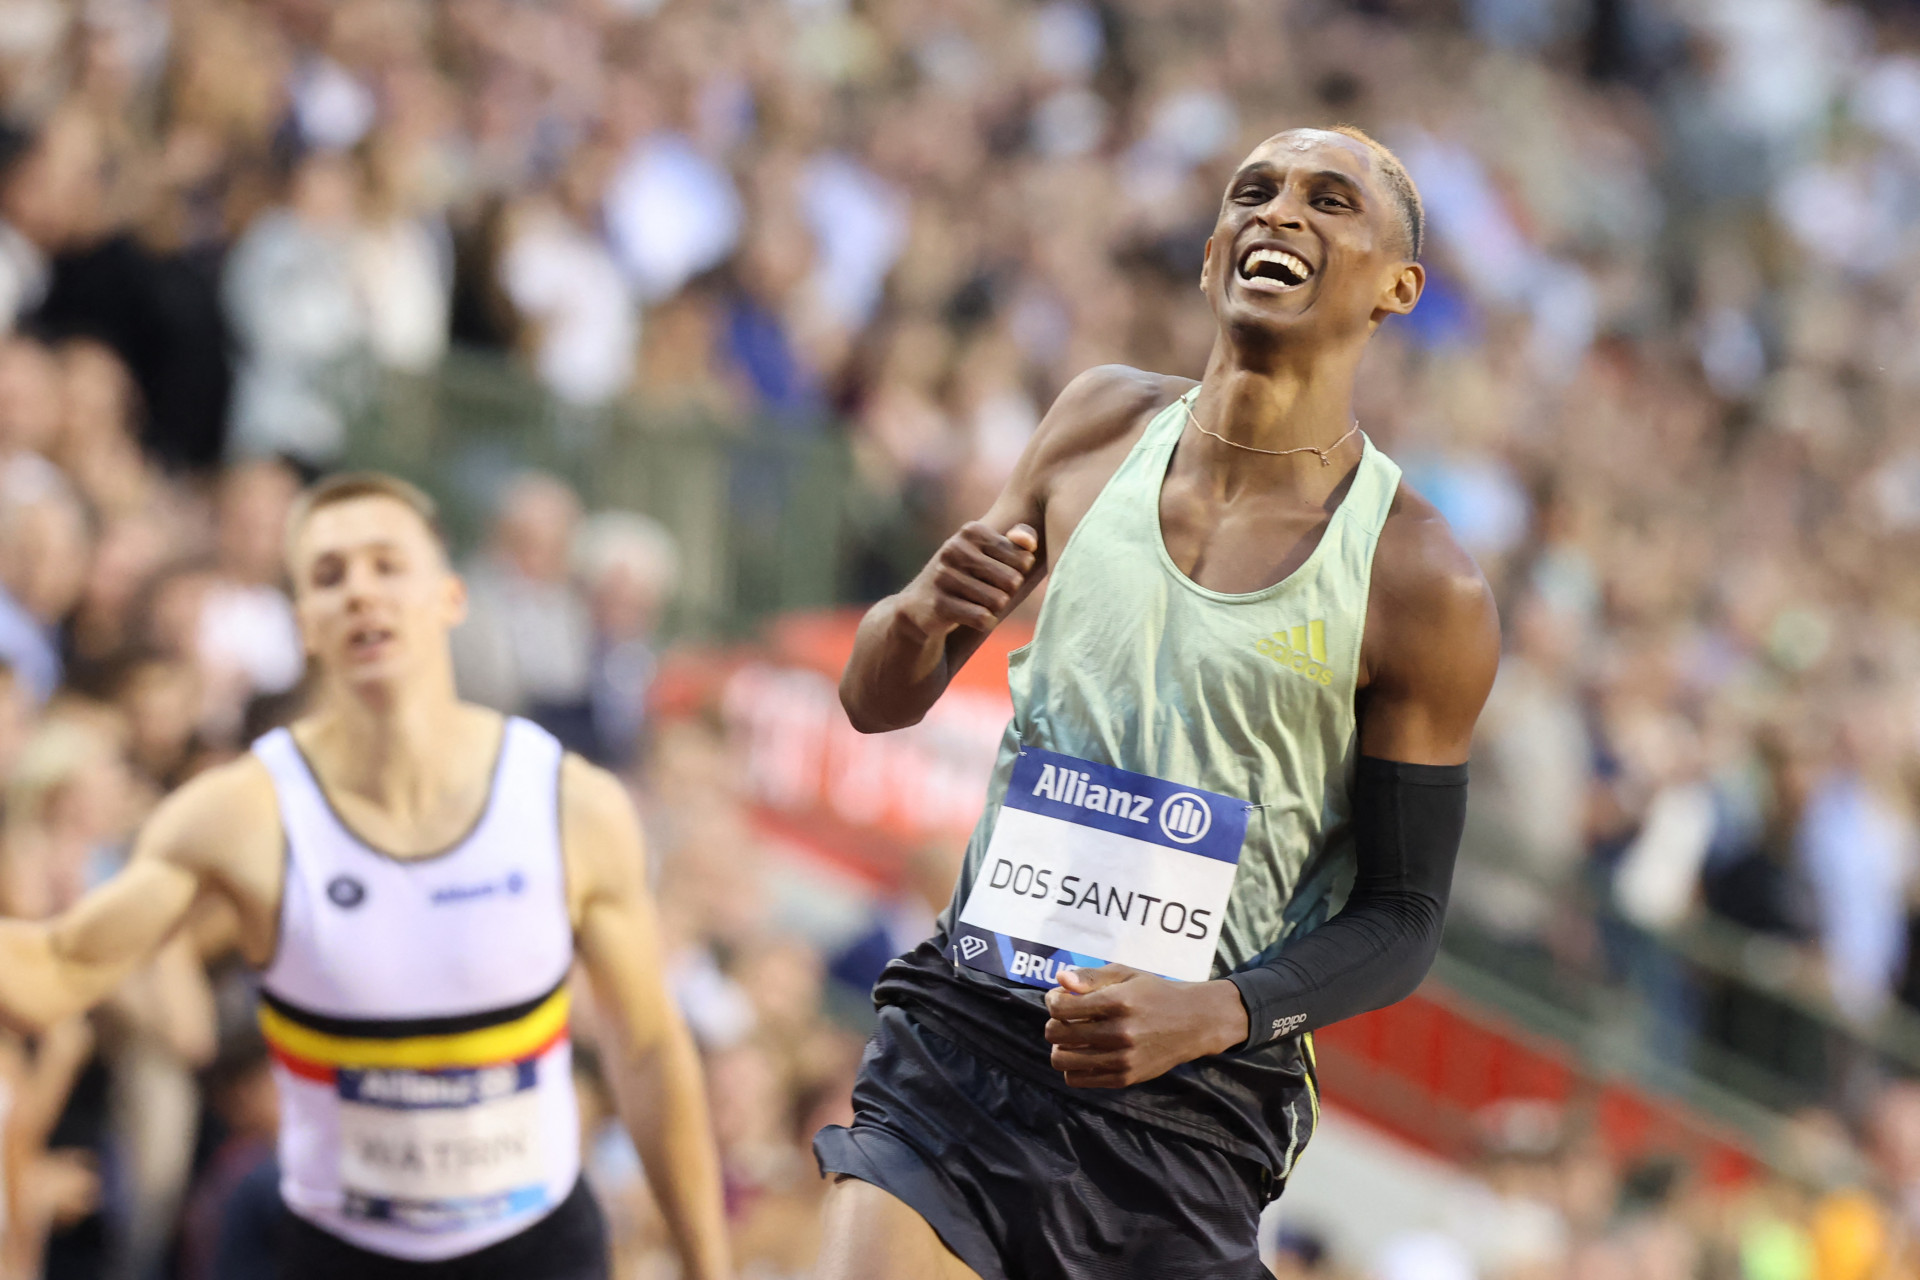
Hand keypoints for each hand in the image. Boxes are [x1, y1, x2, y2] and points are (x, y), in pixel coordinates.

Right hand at [899, 522, 1038, 639]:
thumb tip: (1029, 544)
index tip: (998, 574)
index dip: (1017, 574)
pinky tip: (972, 616)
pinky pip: (982, 618)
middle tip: (988, 591)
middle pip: (1013, 581)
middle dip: (1007, 593)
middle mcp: (955, 548)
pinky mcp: (939, 604)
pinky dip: (984, 622)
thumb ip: (1017, 543)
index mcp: (971, 531)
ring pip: (999, 601)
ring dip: (994, 608)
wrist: (920, 604)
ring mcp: (944, 576)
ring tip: (977, 603)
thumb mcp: (988, 553)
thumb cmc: (966, 575)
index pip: (1023, 559)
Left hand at [1043, 964, 1249, 1087]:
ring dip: (1060, 1047)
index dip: (1053, 1001)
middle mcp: (1119, 1032)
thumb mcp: (1126, 974)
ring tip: (1072, 1038)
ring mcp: (1122, 1059)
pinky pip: (1078, 1080)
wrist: (1193, 1022)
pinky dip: (1073, 1067)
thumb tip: (1060, 980)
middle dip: (1054, 1023)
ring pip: (1062, 1060)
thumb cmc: (1155, 993)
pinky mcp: (1125, 1078)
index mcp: (1117, 1002)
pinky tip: (1084, 1053)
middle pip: (1056, 1034)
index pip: (1061, 1007)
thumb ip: (1090, 977)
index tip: (1060, 998)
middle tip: (1065, 1018)